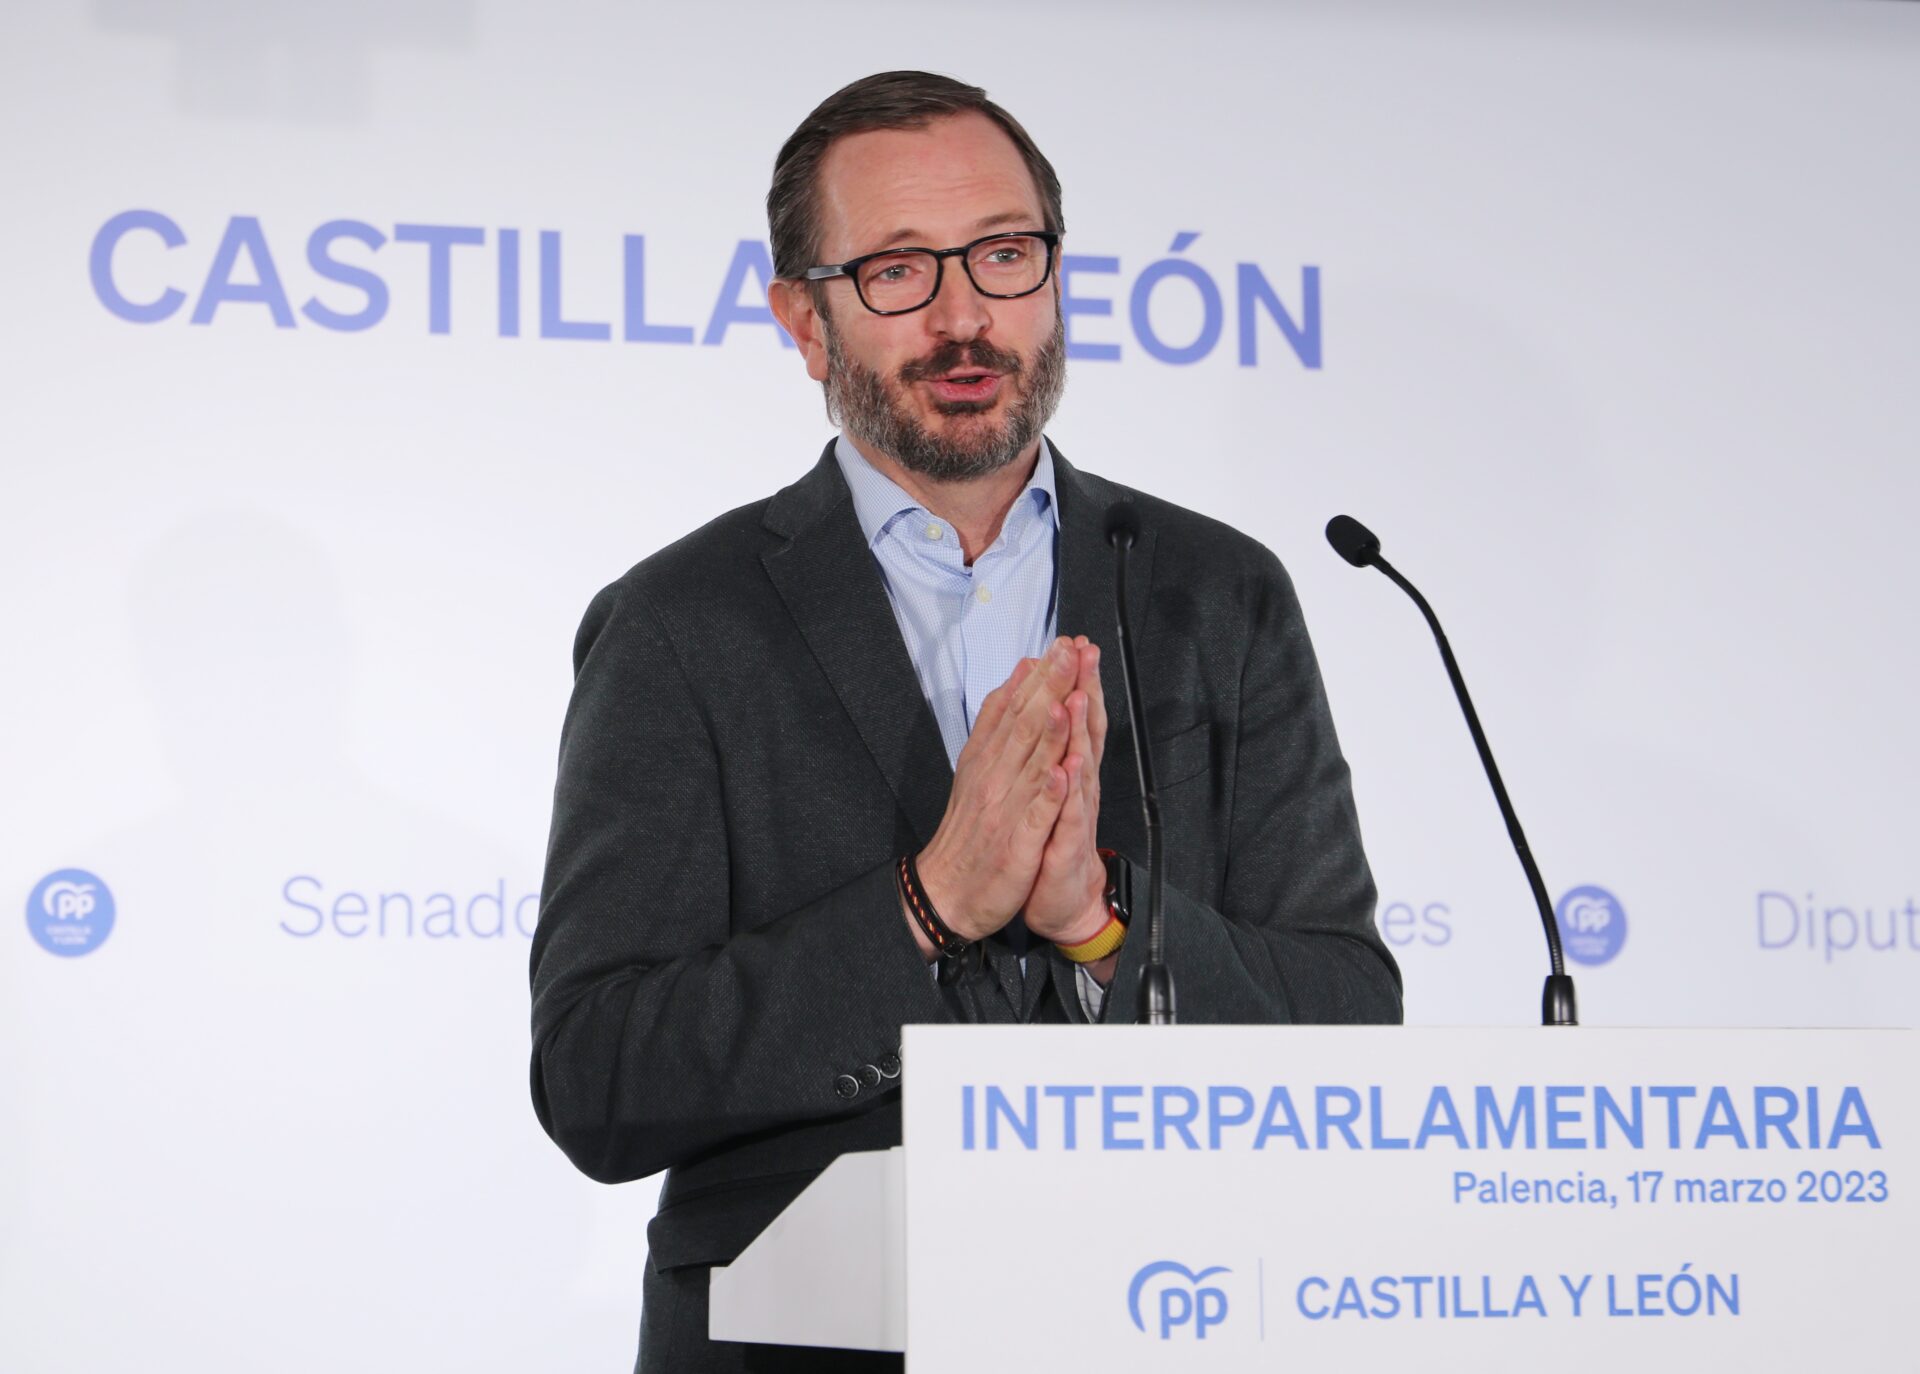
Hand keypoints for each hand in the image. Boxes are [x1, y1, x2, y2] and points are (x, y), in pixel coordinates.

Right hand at [911, 636, 1081, 945]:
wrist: (947, 890)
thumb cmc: (968, 829)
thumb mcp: (975, 766)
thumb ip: (996, 721)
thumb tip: (1017, 677)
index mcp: (987, 759)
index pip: (1014, 709)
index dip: (1039, 677)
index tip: (1060, 645)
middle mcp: (995, 778)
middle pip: (1024, 727)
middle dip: (1049, 688)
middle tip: (1069, 652)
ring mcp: (1006, 810)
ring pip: (1031, 764)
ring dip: (1050, 728)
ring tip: (1068, 694)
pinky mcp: (1017, 844)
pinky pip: (1035, 815)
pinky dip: (1048, 793)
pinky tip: (1060, 770)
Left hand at [1021, 638, 1111, 947]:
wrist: (1049, 899)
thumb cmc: (1041, 844)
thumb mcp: (1044, 790)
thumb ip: (1049, 750)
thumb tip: (1047, 705)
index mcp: (1067, 771)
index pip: (1076, 719)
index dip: (1077, 681)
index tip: (1076, 643)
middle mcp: (1075, 788)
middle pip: (1084, 733)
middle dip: (1084, 691)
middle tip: (1086, 652)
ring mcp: (1071, 816)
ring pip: (1079, 768)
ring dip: (1080, 733)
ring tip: (1079, 697)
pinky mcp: (1062, 847)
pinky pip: (1068, 816)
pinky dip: (1068, 792)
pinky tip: (1068, 770)